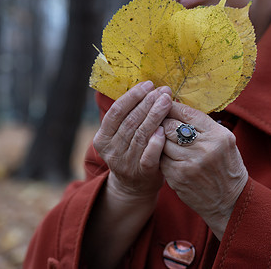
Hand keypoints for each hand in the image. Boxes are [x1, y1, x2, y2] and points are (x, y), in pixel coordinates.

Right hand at [93, 81, 172, 199]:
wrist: (134, 187)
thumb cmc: (132, 153)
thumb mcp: (122, 136)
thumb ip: (129, 117)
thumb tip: (147, 87)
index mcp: (102, 138)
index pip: (116, 112)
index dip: (132, 96)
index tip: (148, 84)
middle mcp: (111, 150)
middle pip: (130, 121)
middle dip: (148, 102)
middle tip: (163, 90)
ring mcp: (125, 162)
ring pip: (141, 134)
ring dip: (155, 115)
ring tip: (168, 101)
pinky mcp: (141, 173)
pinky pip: (149, 155)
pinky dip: (156, 141)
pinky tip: (164, 128)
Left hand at [160, 102, 247, 239]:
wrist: (230, 202)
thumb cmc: (226, 167)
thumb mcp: (224, 141)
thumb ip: (203, 125)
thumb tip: (176, 106)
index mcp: (218, 135)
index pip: (187, 112)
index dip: (171, 106)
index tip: (164, 103)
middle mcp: (205, 148)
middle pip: (170, 125)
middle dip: (162, 122)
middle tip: (159, 121)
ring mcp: (190, 164)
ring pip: (161, 142)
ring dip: (159, 139)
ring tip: (162, 138)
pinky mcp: (178, 177)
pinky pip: (160, 159)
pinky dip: (160, 155)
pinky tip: (165, 155)